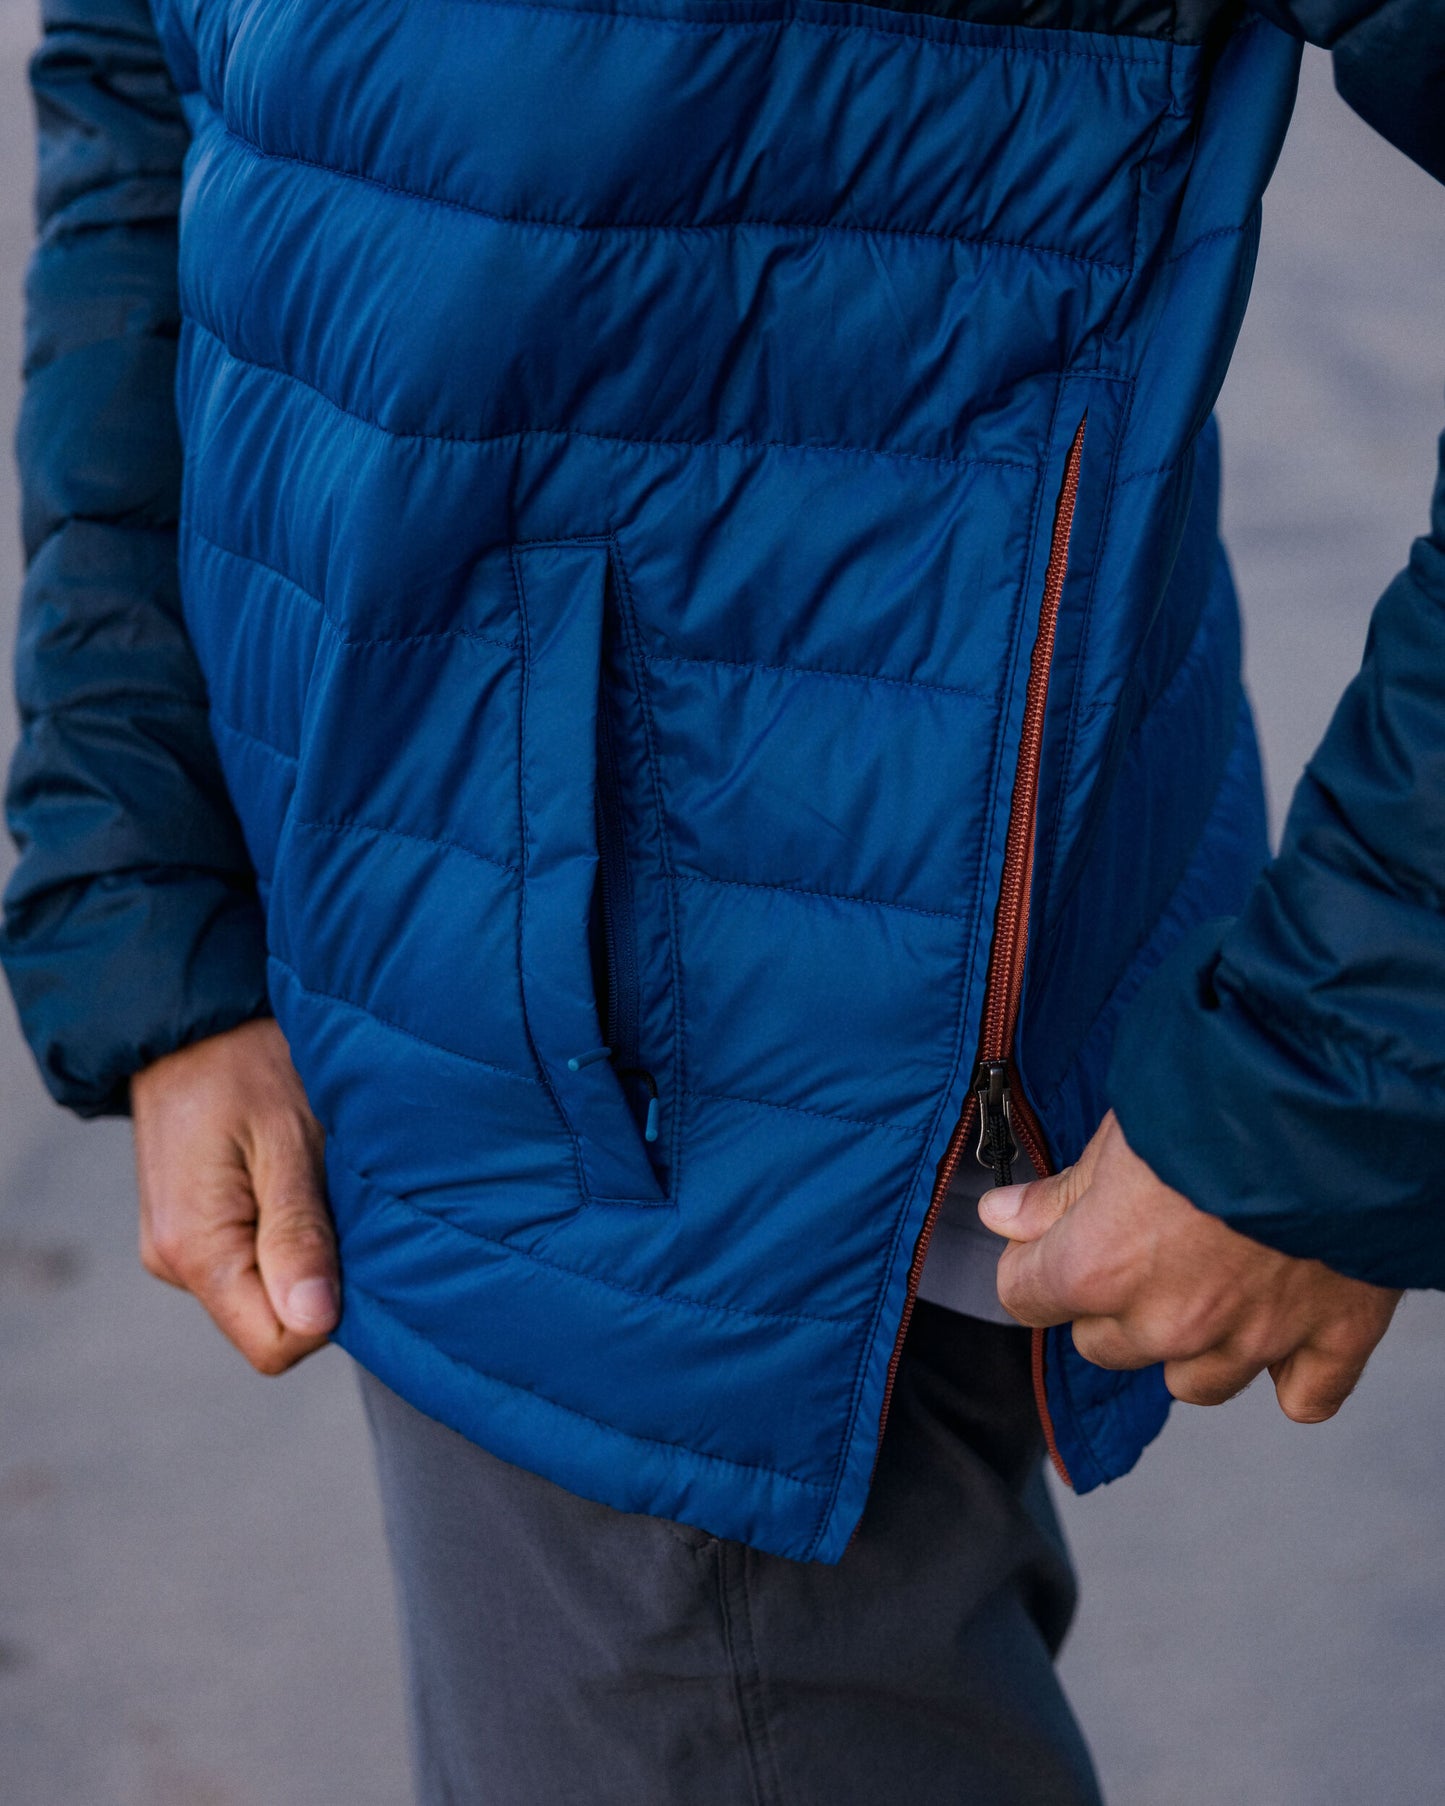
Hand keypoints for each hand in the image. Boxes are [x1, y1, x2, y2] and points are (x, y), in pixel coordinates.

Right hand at [132, 1018, 337, 1374]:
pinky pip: (251, 1259)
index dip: (327, 1312)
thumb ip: (298, 1233)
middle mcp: (175, 1263)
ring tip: (310, 1177)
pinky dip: (284, 1230)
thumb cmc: (246, 1063)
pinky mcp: (191, 1229)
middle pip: (271, 1321)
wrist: (192, 1021)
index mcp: (195, 1251)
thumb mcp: (287, 1140)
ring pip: (265, 1291)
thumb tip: (317, 1321)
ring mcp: (178, 1248)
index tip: (350, 1244)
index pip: (274, 1345)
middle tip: (333, 1197)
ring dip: (303, 1248)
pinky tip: (291, 1178)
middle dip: (318, 1276)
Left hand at [979, 1110, 1400, 1421]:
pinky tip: (1283, 1327)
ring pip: (1192, 1382)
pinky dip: (1290, 1371)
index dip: (1033, 1263)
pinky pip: (1302, 1399)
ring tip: (1212, 1278)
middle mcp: (1170, 1322)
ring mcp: (1253, 1339)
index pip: (1025, 1296)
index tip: (1048, 1241)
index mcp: (1101, 1267)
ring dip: (1191, 1341)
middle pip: (1104, 1345)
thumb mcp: (1119, 1131)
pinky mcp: (1332, 1339)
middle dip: (1112, 1300)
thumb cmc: (1218, 1095)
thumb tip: (1004, 1219)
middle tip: (1143, 1241)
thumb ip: (1062, 1192)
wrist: (1337, 1094)